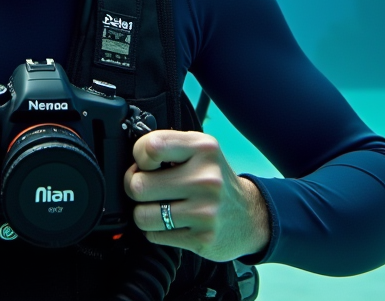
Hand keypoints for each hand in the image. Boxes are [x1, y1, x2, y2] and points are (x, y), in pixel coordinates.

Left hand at [123, 130, 270, 261]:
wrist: (251, 216)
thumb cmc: (215, 180)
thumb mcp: (200, 150)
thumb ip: (169, 146)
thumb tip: (133, 159)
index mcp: (203, 148)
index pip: (151, 147)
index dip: (138, 156)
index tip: (145, 164)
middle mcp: (206, 178)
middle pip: (139, 185)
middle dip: (134, 188)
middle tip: (147, 189)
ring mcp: (205, 211)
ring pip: (142, 215)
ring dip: (143, 213)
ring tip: (157, 207)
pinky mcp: (202, 238)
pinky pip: (155, 235)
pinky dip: (156, 230)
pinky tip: (172, 222)